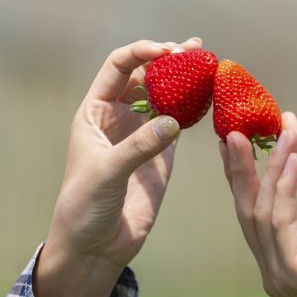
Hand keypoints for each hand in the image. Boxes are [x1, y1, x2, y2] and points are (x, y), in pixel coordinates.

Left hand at [44, 37, 201, 269]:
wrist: (94, 246)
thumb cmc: (84, 206)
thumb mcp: (106, 173)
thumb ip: (138, 146)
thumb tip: (173, 121)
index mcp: (95, 112)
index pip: (118, 68)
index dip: (140, 53)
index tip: (166, 52)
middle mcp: (119, 117)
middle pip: (146, 76)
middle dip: (169, 60)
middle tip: (195, 50)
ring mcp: (142, 134)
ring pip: (166, 96)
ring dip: (186, 79)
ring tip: (208, 61)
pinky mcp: (162, 155)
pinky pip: (181, 122)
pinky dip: (196, 107)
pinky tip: (211, 94)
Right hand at [220, 111, 296, 296]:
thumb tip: (285, 121)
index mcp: (280, 251)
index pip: (250, 206)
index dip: (238, 171)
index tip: (231, 132)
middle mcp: (274, 267)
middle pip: (248, 210)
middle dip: (241, 168)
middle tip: (235, 129)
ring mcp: (282, 275)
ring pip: (263, 214)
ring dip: (271, 171)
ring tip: (283, 137)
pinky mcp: (296, 275)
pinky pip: (281, 224)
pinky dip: (284, 189)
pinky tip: (294, 161)